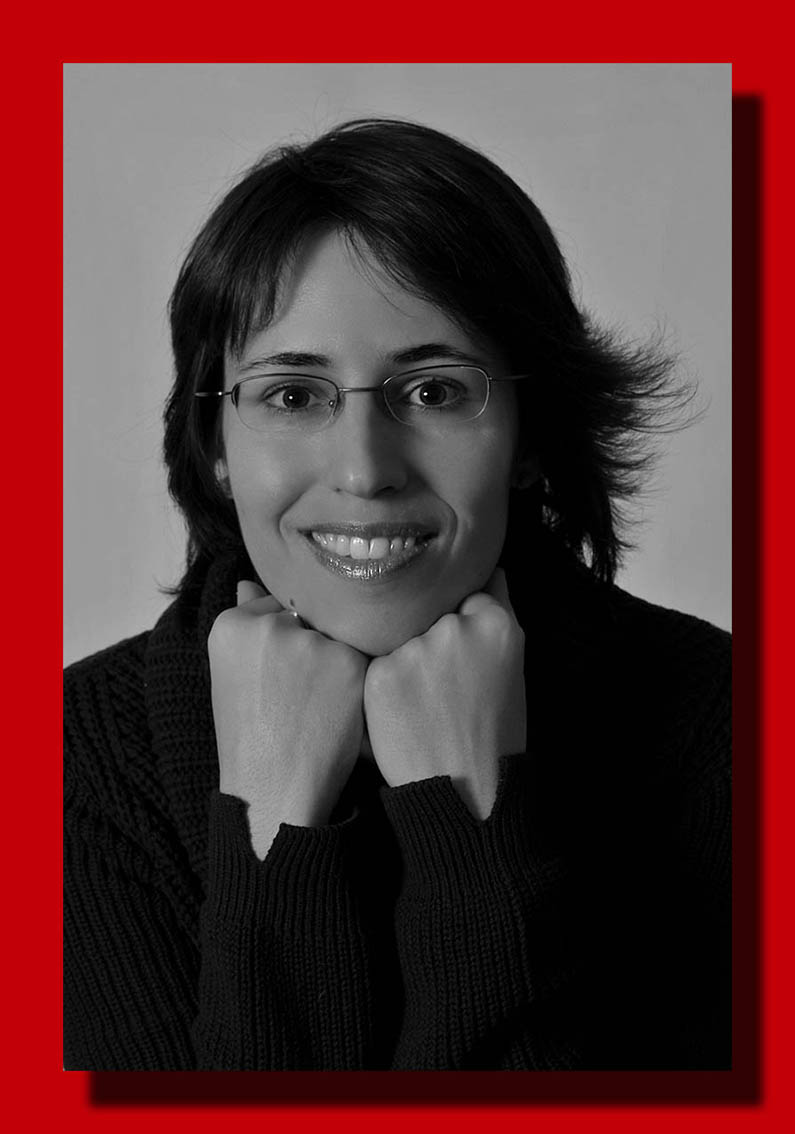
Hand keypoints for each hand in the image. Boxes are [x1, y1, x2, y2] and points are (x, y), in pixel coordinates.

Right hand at [208, 580, 367, 856]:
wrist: (274, 794)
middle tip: (299, 698)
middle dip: (311, 648)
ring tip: (317, 708)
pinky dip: (359, 681)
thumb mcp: (232, 676)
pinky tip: (340, 711)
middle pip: (309, 617)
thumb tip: (249, 581)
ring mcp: (310, 641)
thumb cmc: (251, 739)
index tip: (279, 680)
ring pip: (338, 634)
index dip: (286, 645)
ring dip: (338, 662)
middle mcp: (269, 625)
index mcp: (230, 624)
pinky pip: (364, 656)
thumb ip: (247, 624)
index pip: (275, 607)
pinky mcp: (349, 662)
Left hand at [363, 568, 525, 819]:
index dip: (461, 624)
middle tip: (444, 690)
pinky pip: (376, 664)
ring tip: (424, 707)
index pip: (466, 594)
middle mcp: (454, 628)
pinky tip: (403, 714)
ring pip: (398, 636)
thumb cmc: (495, 732)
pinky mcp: (380, 674)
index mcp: (496, 624)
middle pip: (428, 612)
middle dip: (431, 639)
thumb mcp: (513, 666)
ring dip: (404, 659)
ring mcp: (415, 649)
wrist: (468, 795)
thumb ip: (498, 611)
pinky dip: (383, 684)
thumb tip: (492, 568)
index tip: (462, 658)